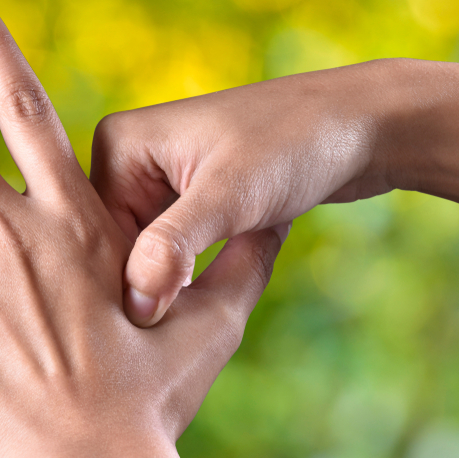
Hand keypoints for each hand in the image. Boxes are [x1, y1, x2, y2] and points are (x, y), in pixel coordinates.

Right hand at [93, 58, 458, 328]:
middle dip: (148, 288)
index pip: (93, 235)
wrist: (365, 126)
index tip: (151, 331)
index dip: (121, 285)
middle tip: (181, 331)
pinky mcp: (192, 202)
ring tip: (197, 319)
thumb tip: (134, 302)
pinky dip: (193, 279)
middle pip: (116, 249)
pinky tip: (214, 299)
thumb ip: (174, 246)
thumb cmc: (296, 144)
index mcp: (117, 145)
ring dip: (173, 288)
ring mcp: (161, 183)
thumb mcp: (231, 196)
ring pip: (147, 258)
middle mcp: (130, 161)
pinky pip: (175, 254)